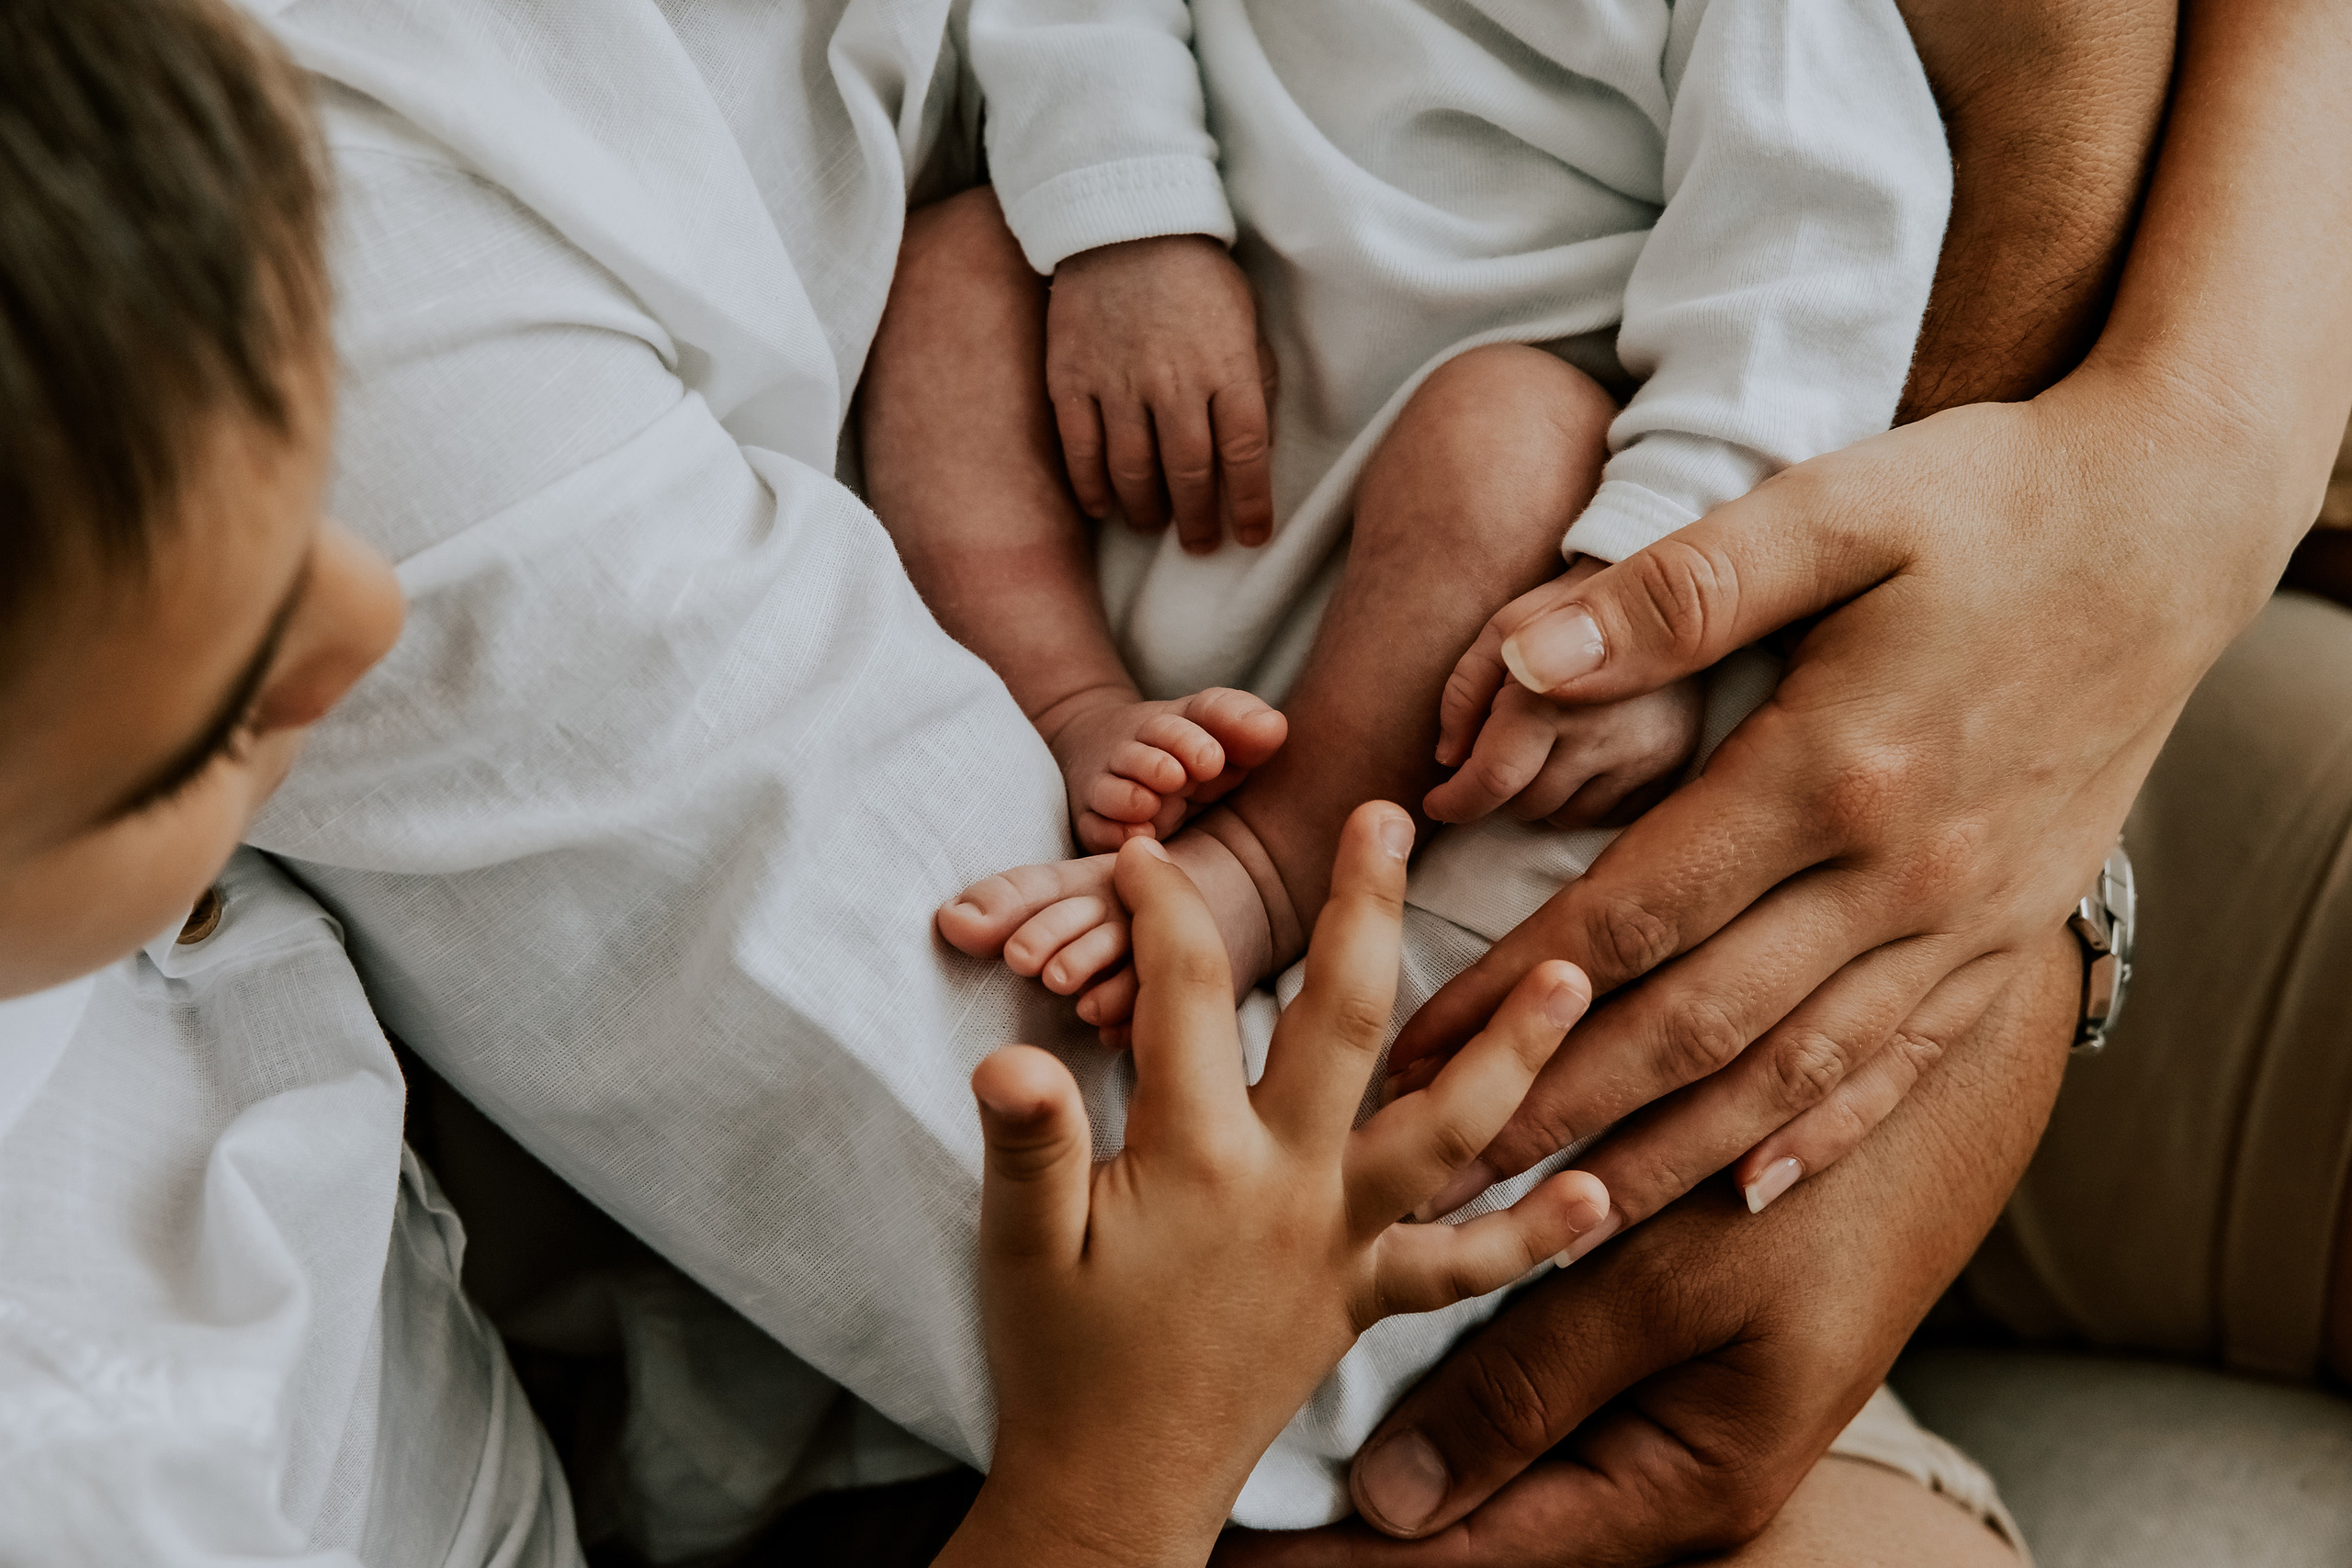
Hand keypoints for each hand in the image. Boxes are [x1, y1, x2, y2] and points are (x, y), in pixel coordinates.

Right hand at [942, 805, 1613, 1567]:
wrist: (1116, 1489)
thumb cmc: (1060, 1359)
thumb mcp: (1018, 1245)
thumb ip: (1025, 1143)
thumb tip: (1008, 1053)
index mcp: (1196, 1159)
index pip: (1186, 995)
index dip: (1166, 908)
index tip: (1154, 851)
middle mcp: (1290, 1188)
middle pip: (1344, 1023)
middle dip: (1364, 908)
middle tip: (1390, 815)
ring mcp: (1342, 1244)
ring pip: (1447, 1133)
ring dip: (1514, 1053)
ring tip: (1574, 978)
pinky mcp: (1365, 1298)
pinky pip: (1465, 1267)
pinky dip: (1534, 1235)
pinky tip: (1597, 1197)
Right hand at [1038, 685, 1287, 850]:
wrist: (1105, 750)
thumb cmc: (1183, 745)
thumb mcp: (1213, 725)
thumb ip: (1242, 723)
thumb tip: (1274, 727)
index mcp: (1169, 730)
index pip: (1175, 726)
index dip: (1189, 741)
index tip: (1212, 759)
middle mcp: (1135, 756)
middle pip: (1139, 757)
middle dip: (1155, 765)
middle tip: (1177, 777)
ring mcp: (1111, 789)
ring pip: (1110, 792)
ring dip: (1127, 797)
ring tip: (1149, 804)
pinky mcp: (1094, 821)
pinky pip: (1093, 828)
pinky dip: (1108, 832)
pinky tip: (1132, 837)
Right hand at [1047, 234, 1274, 551]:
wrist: (1125, 224)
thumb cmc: (1197, 277)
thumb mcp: (1245, 321)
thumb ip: (1252, 380)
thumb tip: (1254, 447)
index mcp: (1227, 366)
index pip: (1246, 453)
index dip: (1250, 504)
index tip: (1251, 536)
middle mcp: (1174, 381)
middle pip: (1188, 471)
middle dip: (1197, 519)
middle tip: (1200, 543)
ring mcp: (1117, 381)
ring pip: (1132, 470)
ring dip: (1145, 510)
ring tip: (1153, 524)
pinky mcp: (1071, 378)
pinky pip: (1080, 450)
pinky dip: (1091, 487)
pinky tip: (1102, 507)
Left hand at [1216, 932, 2073, 1565]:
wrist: (1936, 1120)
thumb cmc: (1825, 1193)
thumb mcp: (1678, 1289)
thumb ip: (1538, 1384)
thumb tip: (1397, 1505)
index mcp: (1679, 1487)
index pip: (1473, 1557)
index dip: (1347, 1566)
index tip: (1232, 1556)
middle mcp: (1664, 1481)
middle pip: (1474, 1530)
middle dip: (1351, 1531)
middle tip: (1222, 1518)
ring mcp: (1660, 1429)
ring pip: (1493, 1465)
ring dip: (1389, 1455)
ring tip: (1266, 1462)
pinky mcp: (1655, 1368)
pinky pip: (1527, 1403)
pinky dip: (1445, 1391)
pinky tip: (1367, 1368)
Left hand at [1391, 366, 2299, 1228]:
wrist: (2177, 521)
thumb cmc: (1991, 498)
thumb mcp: (1833, 510)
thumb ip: (1676, 593)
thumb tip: (1526, 662)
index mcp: (1835, 770)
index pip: (1635, 915)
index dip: (1512, 994)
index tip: (1412, 1053)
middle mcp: (1904, 873)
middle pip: (1697, 1024)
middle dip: (1559, 1107)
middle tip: (1442, 1173)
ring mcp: (1970, 918)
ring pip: (1792, 1073)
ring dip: (1667, 1154)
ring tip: (1557, 1218)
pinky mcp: (2015, 930)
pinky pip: (1907, 1061)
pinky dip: (1823, 1132)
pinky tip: (1749, 1189)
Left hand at [1428, 563, 1702, 828]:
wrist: (1655, 592)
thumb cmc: (1560, 610)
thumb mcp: (1500, 631)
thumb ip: (1464, 693)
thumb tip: (1449, 759)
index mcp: (1553, 693)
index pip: (1494, 779)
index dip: (1457, 801)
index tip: (1438, 803)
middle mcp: (1606, 731)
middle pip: (1525, 805)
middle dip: (1503, 787)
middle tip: (1508, 745)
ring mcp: (1647, 752)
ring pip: (1565, 817)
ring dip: (1545, 794)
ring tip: (1552, 745)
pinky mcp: (1674, 765)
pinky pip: (1609, 816)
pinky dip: (1587, 798)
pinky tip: (1588, 756)